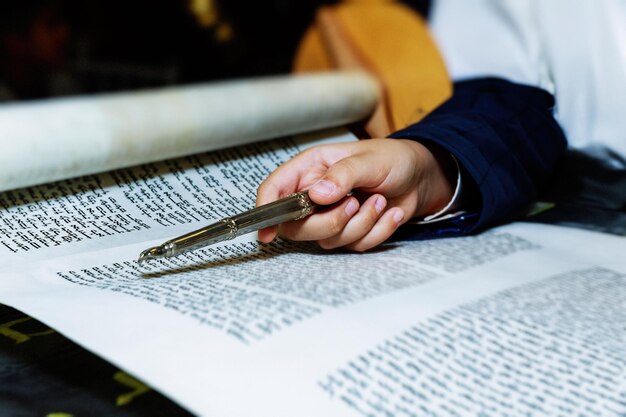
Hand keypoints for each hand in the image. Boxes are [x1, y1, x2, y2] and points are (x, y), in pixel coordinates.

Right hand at [256, 138, 455, 250]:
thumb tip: (318, 195)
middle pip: (297, 226)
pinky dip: (377, 232)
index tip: (267, 232)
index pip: (275, 190)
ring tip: (378, 200)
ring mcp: (331, 216)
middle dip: (330, 222)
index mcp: (310, 169)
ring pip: (328, 239)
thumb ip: (342, 175)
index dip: (266, 211)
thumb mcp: (369, 160)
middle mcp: (315, 194)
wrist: (421, 177)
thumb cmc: (393, 159)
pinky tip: (390, 212)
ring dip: (360, 224)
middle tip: (355, 203)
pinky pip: (354, 246)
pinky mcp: (350, 232)